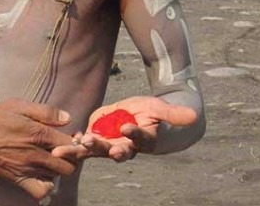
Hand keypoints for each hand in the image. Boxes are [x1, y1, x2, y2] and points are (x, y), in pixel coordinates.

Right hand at [0, 99, 88, 199]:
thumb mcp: (17, 105)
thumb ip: (45, 111)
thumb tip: (67, 117)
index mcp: (37, 133)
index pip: (70, 142)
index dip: (75, 140)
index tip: (71, 137)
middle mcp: (35, 154)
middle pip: (68, 163)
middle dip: (71, 157)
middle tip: (64, 150)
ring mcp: (27, 168)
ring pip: (58, 176)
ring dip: (58, 168)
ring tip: (52, 159)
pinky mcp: (17, 179)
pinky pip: (41, 191)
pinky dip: (46, 185)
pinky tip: (42, 174)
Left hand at [52, 96, 197, 162]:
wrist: (143, 117)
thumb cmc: (155, 114)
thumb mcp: (164, 109)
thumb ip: (175, 114)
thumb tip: (195, 115)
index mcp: (141, 140)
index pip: (137, 138)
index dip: (133, 135)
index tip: (128, 129)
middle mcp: (124, 145)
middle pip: (111, 149)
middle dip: (100, 147)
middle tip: (89, 143)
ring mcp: (109, 142)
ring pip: (93, 149)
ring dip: (79, 149)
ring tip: (64, 150)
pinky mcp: (98, 135)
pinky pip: (85, 142)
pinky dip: (75, 143)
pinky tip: (64, 142)